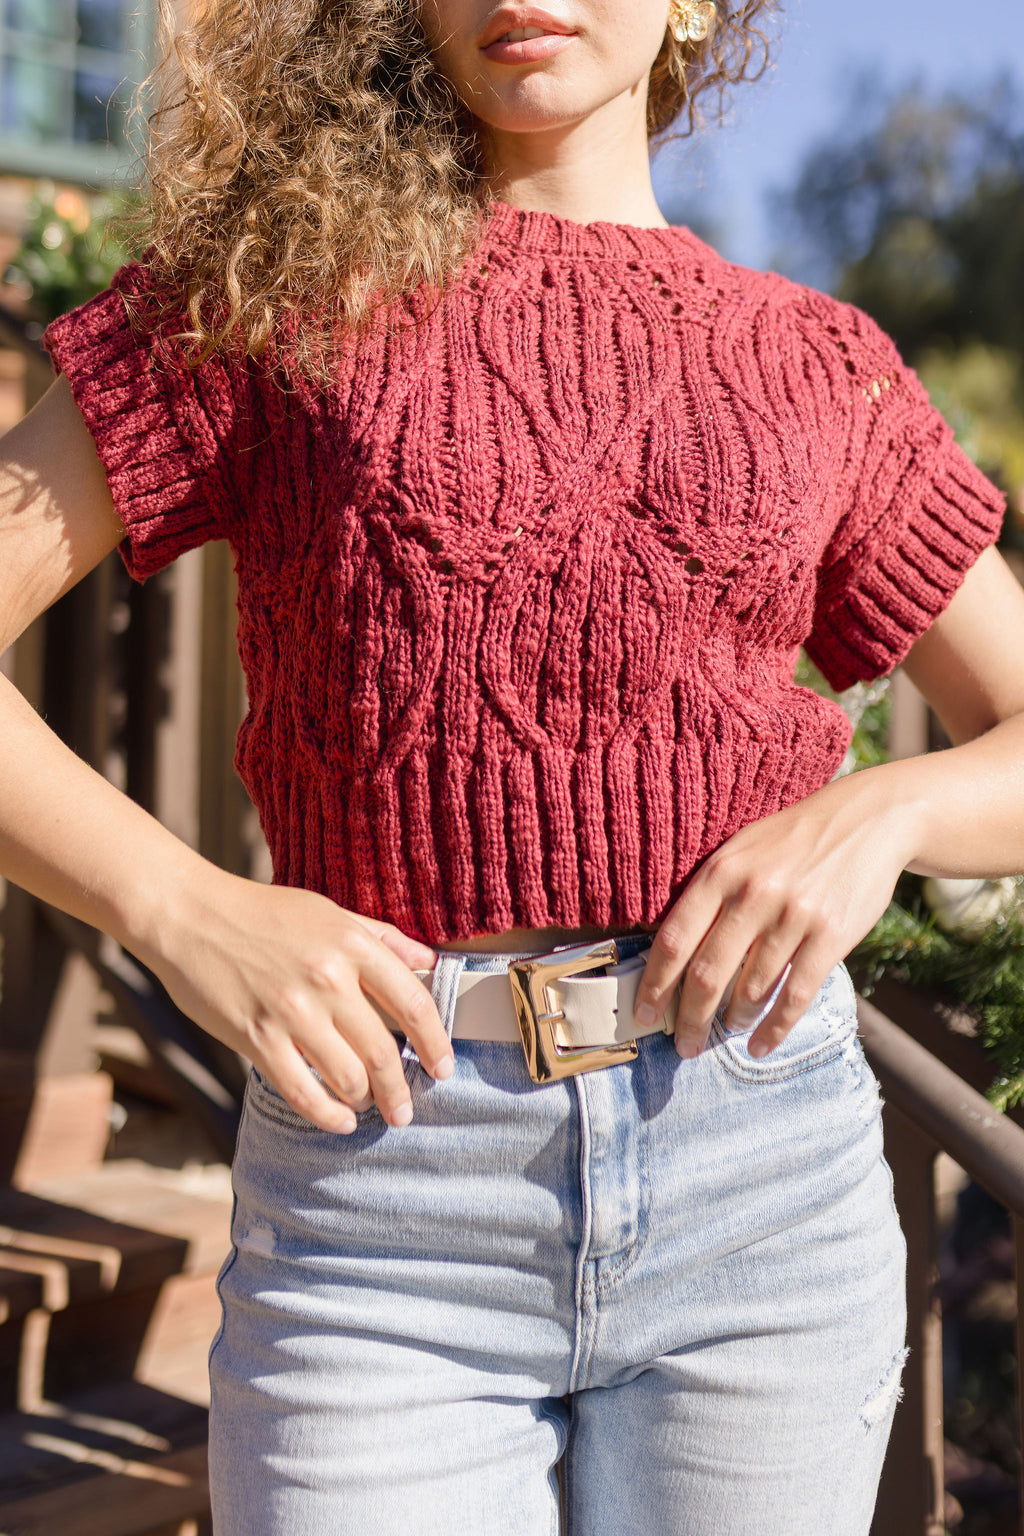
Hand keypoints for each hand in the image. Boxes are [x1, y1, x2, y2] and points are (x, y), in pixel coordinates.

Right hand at [137, 870, 447, 1132]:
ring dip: (364, 1102)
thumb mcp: (330, 913)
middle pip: (384, 1051)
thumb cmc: (263, 913)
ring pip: (348, 1078)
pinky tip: (339, 1120)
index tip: (442, 1067)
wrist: (190, 916)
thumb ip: (383, 939)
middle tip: (404, 1110)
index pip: (414, 1003)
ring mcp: (292, 1011)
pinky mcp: (256, 1037)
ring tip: (366, 1107)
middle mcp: (328, 979)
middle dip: (400, 1090)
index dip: (436, 1042)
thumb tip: (430, 962)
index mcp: (352, 945)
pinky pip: (302, 1091)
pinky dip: (327, 1115)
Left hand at [632, 769, 917, 1058]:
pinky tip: (760, 1045)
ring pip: (750, 990)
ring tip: (728, 1028)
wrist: (866, 819)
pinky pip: (795, 995)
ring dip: (734, 1020)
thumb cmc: (791, 841)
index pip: (675, 939)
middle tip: (684, 1045)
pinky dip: (774, 1029)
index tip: (642, 1014)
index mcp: (722, 872)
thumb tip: (671, 953)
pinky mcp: (831, 936)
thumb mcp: (740, 850)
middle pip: (707, 974)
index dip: (654, 983)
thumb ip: (708, 893)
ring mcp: (794, 916)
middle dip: (689, 1018)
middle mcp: (753, 894)